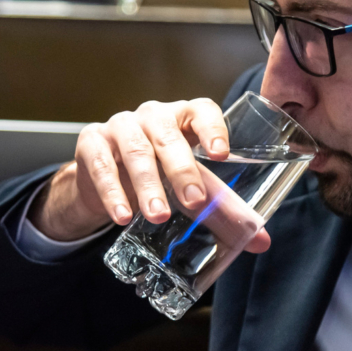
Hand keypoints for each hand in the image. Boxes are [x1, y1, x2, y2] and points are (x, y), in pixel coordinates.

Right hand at [30, 99, 271, 252]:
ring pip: (136, 150)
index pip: (201, 110)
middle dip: (182, 169)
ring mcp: (120, 126)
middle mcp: (153, 116)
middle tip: (193, 200)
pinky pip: (102, 166)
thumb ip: (220, 209)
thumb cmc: (158, 173)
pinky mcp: (92, 142)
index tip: (221, 153)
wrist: (105, 178)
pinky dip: (113, 192)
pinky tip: (123, 215)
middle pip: (168, 135)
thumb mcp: (188, 185)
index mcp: (184, 118)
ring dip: (148, 185)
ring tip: (158, 215)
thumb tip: (259, 241)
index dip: (212, 127)